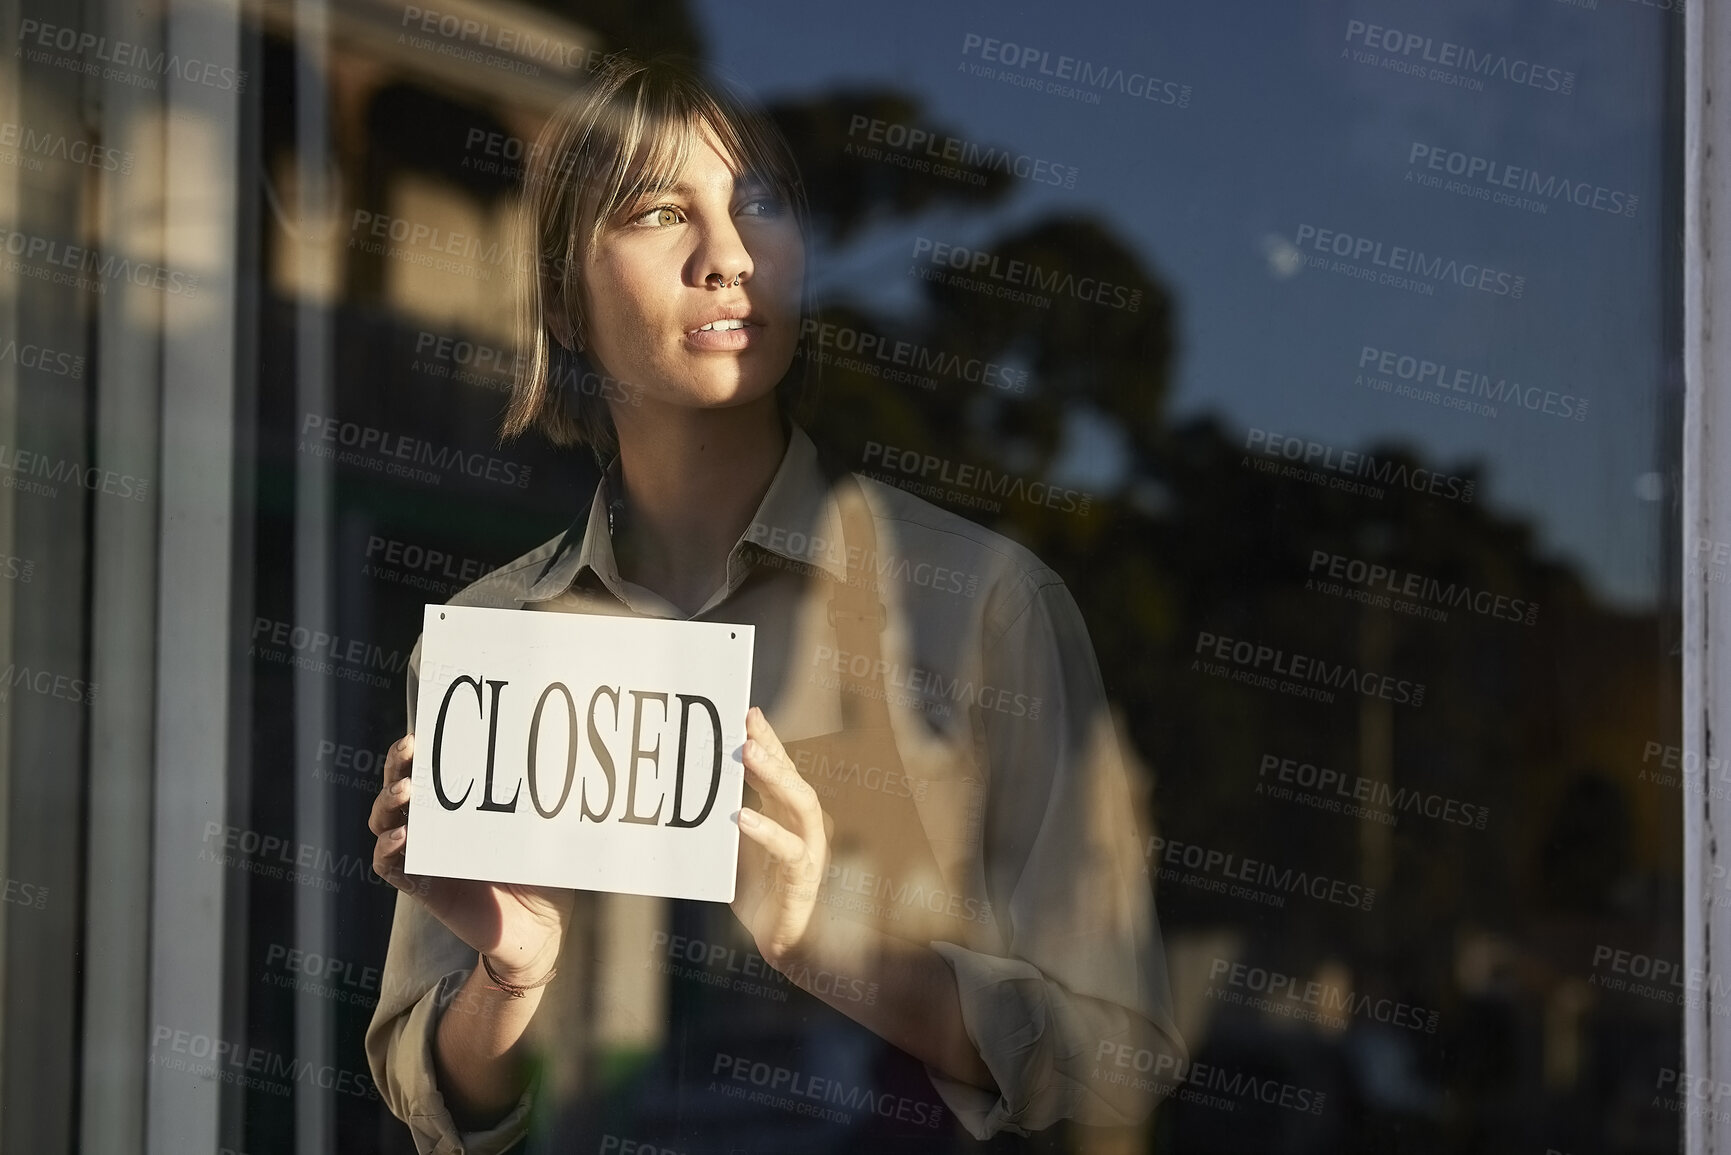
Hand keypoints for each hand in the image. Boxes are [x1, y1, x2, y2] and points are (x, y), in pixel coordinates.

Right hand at [369, 734, 573, 982]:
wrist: (538, 930)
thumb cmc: (541, 875)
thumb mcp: (541, 833)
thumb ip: (541, 805)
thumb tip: (560, 759)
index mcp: (460, 811)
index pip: (429, 772)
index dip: (418, 752)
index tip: (422, 733)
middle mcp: (435, 830)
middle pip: (398, 790)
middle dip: (396, 766)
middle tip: (408, 749)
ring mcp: (424, 857)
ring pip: (385, 823)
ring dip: (387, 804)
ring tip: (405, 792)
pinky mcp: (422, 888)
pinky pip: (390, 867)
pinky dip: (388, 850)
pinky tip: (401, 837)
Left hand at [731, 707, 831, 970]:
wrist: (782, 942)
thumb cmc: (759, 892)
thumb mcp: (736, 847)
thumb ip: (726, 818)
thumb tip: (689, 788)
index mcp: (787, 814)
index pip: (779, 768)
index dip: (766, 739)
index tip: (745, 712)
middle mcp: (803, 825)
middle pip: (791, 776)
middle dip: (770, 748)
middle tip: (746, 725)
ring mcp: (808, 849)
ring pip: (799, 803)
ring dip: (775, 776)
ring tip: (750, 755)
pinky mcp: (802, 877)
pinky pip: (789, 849)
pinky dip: (767, 831)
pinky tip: (743, 817)